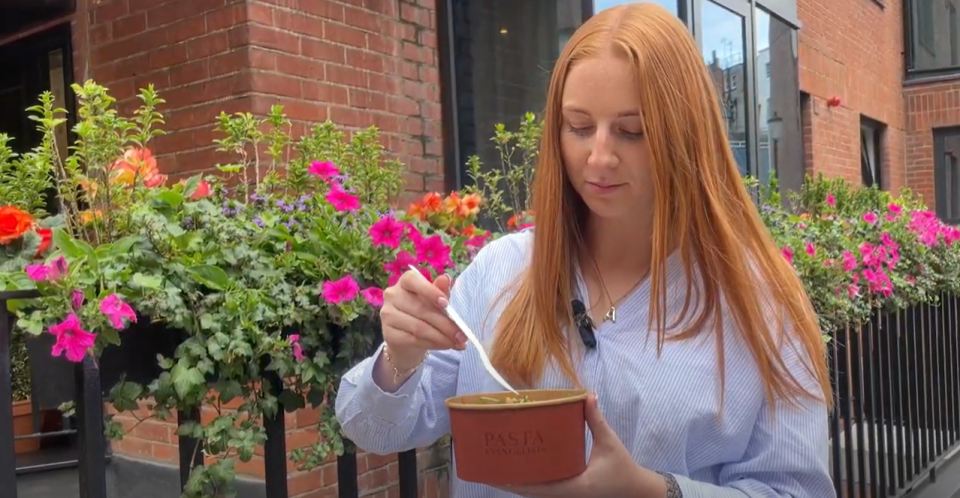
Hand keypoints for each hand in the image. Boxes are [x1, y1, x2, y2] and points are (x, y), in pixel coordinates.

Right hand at [380, 270, 467, 367]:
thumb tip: (446, 278)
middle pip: (421, 309)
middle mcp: (392, 295)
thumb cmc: (423, 313)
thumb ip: (441, 291)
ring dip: (442, 337)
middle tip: (462, 334)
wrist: (406, 337)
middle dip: (445, 324)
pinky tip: (444, 345)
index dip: (430, 292)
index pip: (414, 281)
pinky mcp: (388, 334)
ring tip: (457, 342)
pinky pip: (414, 340)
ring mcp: (387, 315)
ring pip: (419, 327)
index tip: (447, 305)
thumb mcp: (435, 301)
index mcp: (405, 281)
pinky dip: (433, 344)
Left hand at [493, 394, 667, 497]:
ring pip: (536, 492)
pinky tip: (521, 471)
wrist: (637, 490)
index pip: (538, 489)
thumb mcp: (609, 443)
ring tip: (499, 467)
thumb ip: (596, 420)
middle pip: (530, 492)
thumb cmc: (623, 469)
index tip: (497, 474)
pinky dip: (531, 482)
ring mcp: (566, 495)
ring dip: (519, 482)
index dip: (516, 483)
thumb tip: (588, 395)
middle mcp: (565, 495)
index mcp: (573, 487)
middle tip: (490, 465)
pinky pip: (545, 489)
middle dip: (510, 481)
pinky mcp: (569, 492)